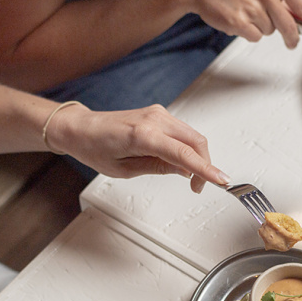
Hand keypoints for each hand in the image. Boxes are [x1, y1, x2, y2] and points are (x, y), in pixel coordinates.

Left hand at [48, 103, 229, 192]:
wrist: (80, 128)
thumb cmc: (94, 148)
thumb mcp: (125, 169)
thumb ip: (158, 167)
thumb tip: (185, 171)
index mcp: (142, 136)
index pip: (184, 154)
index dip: (206, 169)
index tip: (222, 181)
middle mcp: (153, 119)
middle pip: (196, 142)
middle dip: (205, 165)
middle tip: (198, 187)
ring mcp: (157, 114)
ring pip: (192, 137)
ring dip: (197, 157)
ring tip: (188, 178)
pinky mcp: (158, 114)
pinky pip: (182, 132)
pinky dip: (188, 148)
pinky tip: (179, 162)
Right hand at [186, 0, 301, 48]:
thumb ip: (280, 0)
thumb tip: (300, 16)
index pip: (301, 4)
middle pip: (289, 26)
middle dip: (292, 37)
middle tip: (291, 42)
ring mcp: (252, 8)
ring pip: (270, 31)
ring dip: (262, 27)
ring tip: (247, 14)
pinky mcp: (240, 22)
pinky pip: (255, 36)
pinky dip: (249, 32)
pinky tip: (239, 21)